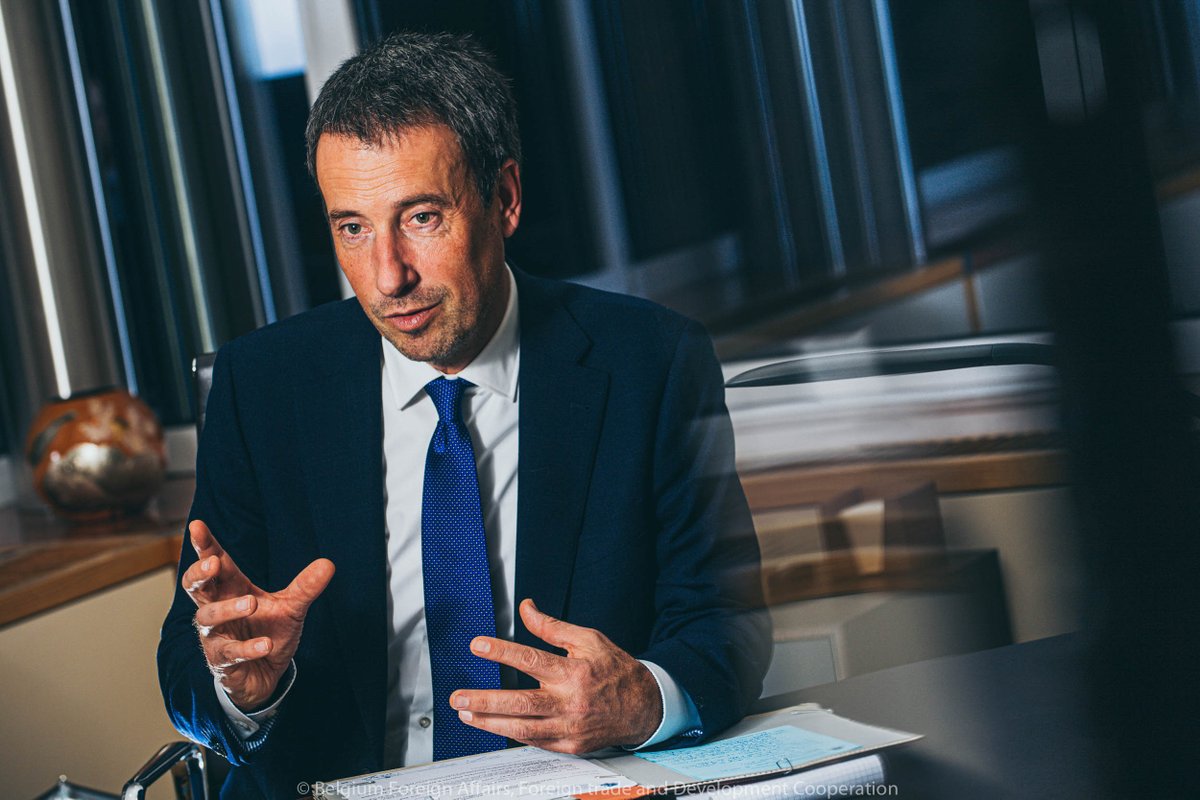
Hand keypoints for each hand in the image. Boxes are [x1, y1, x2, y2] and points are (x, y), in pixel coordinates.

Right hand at [182, 519, 333, 710]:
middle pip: (196, 587)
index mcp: (232, 589)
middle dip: (199, 574)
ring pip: (209, 618)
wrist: (267, 674)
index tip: (198, 525)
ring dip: (228, 609)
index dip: (205, 545)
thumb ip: (306, 586)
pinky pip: (230, 652)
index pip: (214, 562)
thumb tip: (328, 563)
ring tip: (251, 603)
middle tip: (212, 563)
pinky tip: (266, 645)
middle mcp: (217, 609)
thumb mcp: (291, 607)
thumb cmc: (270, 632)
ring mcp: (216, 636)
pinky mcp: (223, 661)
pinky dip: (248, 648)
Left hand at [450, 599, 662, 753]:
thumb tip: (526, 608)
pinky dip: (513, 735)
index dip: (502, 651)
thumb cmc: (615, 670)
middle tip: (457, 697)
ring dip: (490, 722)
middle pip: (520, 703)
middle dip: (484, 701)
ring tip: (466, 714)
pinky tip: (494, 727)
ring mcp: (570, 727)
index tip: (477, 645)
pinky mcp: (570, 745)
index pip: (531, 659)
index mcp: (574, 672)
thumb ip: (552, 627)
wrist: (644, 707)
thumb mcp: (587, 639)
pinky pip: (536, 742)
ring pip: (523, 729)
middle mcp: (570, 702)